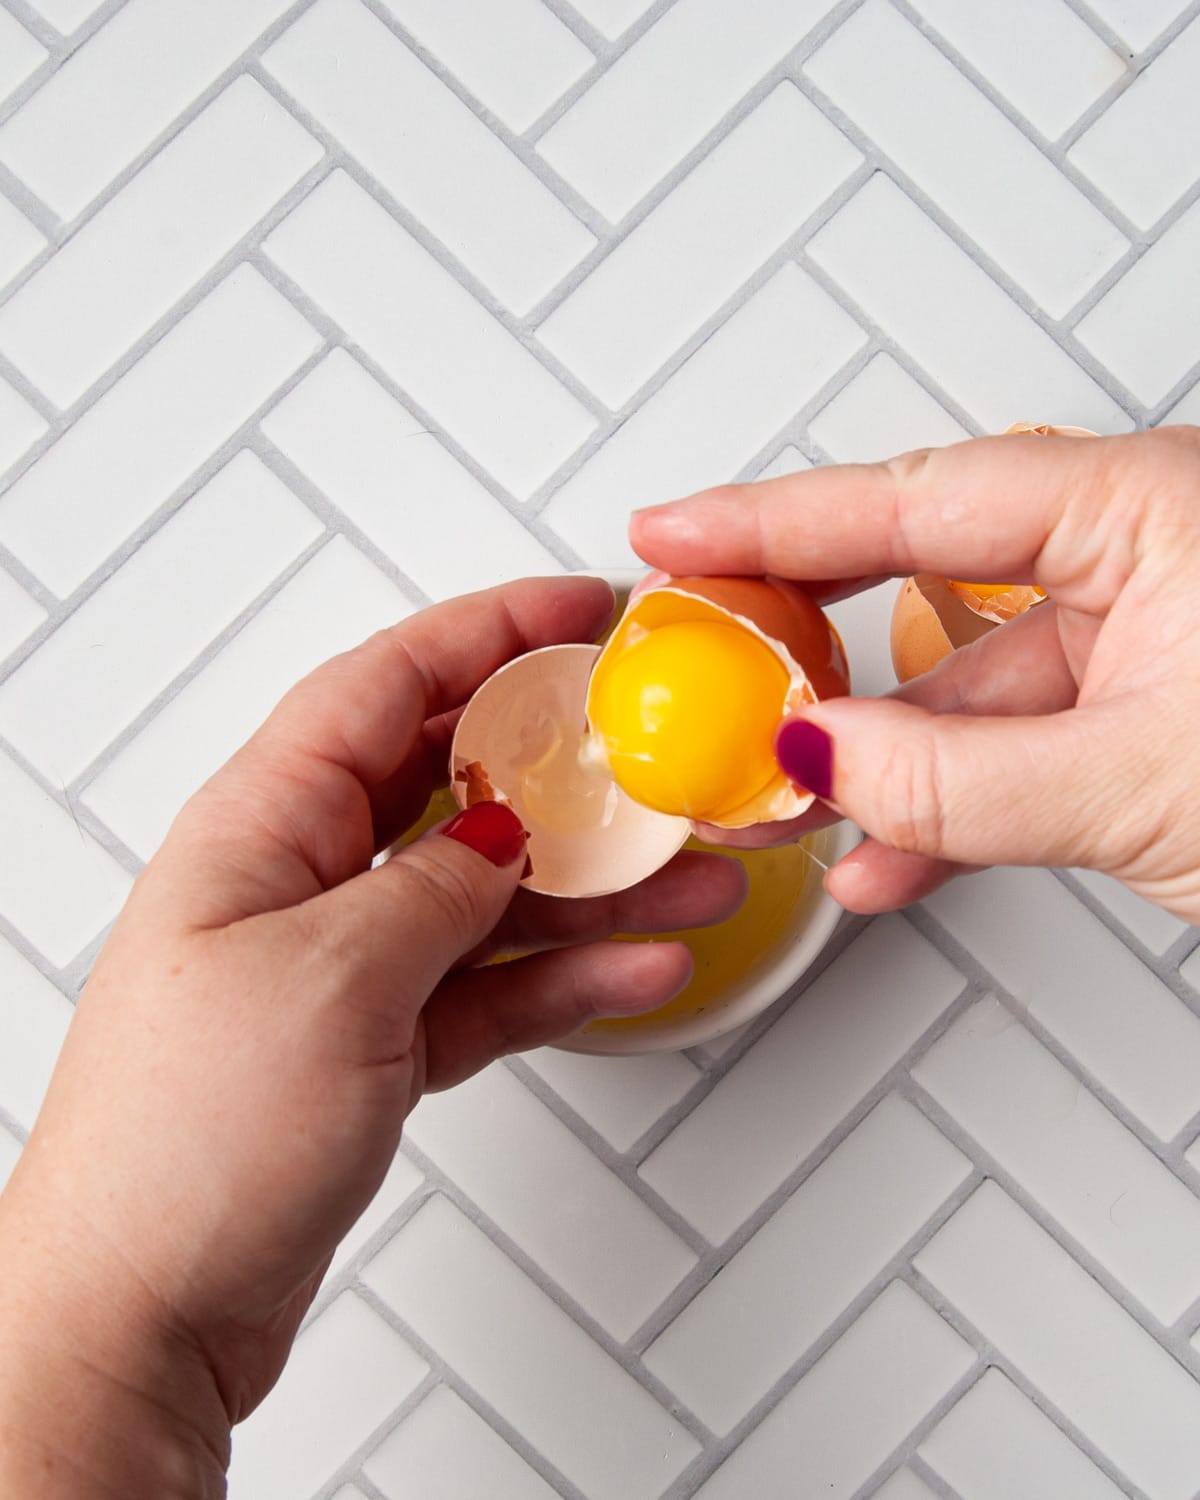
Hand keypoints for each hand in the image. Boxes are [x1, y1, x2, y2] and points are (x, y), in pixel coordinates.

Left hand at [0, 577, 744, 1496]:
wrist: (145, 1314)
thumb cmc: (185, 1141)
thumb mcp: (331, 977)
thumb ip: (433, 888)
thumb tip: (500, 837)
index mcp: (261, 824)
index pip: (387, 685)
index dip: (489, 632)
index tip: (579, 613)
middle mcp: (300, 880)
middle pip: (454, 781)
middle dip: (563, 763)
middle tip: (654, 750)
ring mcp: (343, 964)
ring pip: (490, 890)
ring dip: (596, 884)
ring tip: (692, 874)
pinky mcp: (375, 1043)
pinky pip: (490, 983)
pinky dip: (564, 976)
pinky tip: (637, 968)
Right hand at [631, 426, 1199, 920]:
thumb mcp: (1139, 785)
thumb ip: (960, 779)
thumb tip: (819, 755)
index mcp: (1144, 506)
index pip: (917, 499)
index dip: (773, 523)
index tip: (672, 537)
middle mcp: (1136, 548)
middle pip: (918, 570)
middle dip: (799, 636)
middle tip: (698, 648)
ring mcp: (1140, 631)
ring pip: (958, 682)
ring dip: (865, 758)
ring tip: (770, 804)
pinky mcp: (1141, 708)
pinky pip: (1011, 743)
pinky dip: (942, 803)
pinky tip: (879, 856)